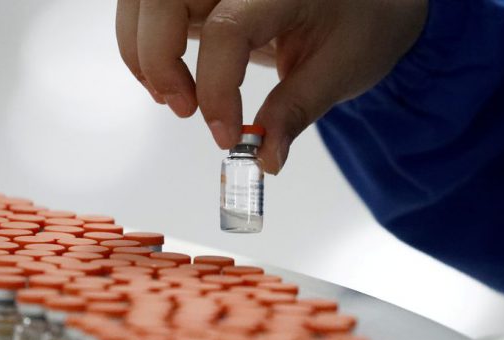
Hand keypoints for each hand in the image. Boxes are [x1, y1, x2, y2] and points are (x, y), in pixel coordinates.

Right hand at [116, 0, 427, 173]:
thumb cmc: (362, 24)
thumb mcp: (340, 71)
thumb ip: (295, 112)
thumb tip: (264, 159)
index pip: (228, 28)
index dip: (216, 88)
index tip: (226, 136)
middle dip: (158, 58)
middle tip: (184, 110)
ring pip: (143, 0)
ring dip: (141, 49)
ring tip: (174, 96)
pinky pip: (149, 7)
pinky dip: (144, 40)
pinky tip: (170, 77)